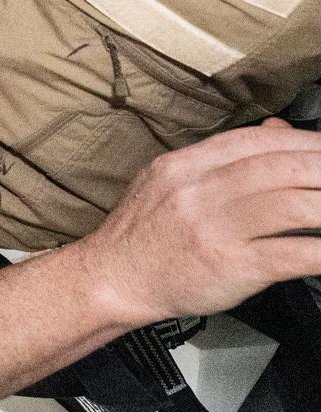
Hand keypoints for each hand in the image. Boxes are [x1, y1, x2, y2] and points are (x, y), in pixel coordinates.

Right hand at [79, 119, 320, 321]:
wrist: (111, 280)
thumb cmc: (143, 235)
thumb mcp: (169, 181)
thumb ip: (223, 159)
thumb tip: (279, 131)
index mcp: (184, 166)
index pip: (255, 141)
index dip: (304, 141)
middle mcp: (198, 191)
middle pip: (280, 167)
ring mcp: (213, 228)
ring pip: (291, 204)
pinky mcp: (228, 266)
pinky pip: (290, 253)